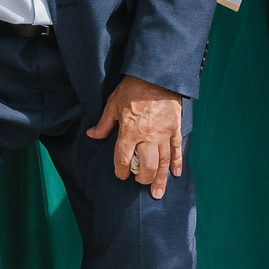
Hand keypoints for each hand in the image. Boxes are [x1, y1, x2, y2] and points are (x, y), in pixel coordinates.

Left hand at [86, 76, 183, 197]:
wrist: (156, 75)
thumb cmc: (132, 88)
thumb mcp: (113, 104)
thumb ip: (104, 123)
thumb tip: (91, 135)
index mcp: (129, 130)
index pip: (123, 158)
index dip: (120, 170)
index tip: (121, 175)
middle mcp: (147, 136)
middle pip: (146, 166)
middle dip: (142, 178)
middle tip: (139, 182)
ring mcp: (163, 134)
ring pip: (163, 162)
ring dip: (160, 179)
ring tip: (158, 193)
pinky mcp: (175, 129)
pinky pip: (176, 150)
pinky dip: (177, 163)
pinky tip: (175, 174)